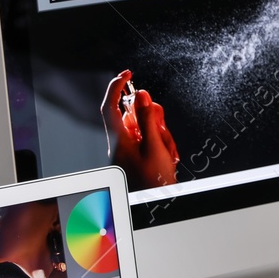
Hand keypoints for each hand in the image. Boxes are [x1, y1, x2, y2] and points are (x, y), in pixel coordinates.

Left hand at [101, 70, 178, 187]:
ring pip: (144, 126)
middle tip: (161, 129)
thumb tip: (142, 95)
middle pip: (133, 114)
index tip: (128, 73)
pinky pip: (148, 139)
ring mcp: (128, 149)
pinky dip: (161, 144)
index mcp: (119, 138)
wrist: (153, 204)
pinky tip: (167, 156)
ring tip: (167, 152)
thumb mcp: (155, 148)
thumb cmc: (152, 183)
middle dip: (152, 117)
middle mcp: (121, 142)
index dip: (117, 86)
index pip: (111, 105)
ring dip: (160, 134)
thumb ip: (148, 120)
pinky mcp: (136, 155)